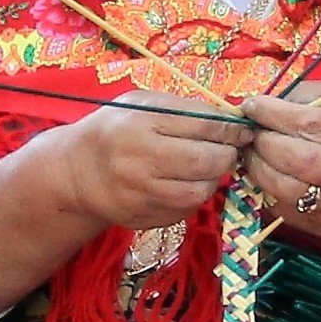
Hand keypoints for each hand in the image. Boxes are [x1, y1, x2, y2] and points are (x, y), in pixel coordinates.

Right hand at [32, 94, 249, 231]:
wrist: (77, 171)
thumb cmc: (115, 129)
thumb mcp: (141, 104)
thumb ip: (182, 108)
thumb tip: (229, 118)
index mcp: (141, 123)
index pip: (203, 125)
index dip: (231, 129)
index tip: (243, 130)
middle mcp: (140, 160)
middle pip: (206, 160)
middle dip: (228, 155)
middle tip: (230, 150)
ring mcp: (142, 193)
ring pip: (201, 190)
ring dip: (213, 178)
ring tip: (209, 167)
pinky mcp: (145, 217)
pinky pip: (186, 209)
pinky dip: (194, 195)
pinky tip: (187, 182)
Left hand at [238, 85, 320, 238]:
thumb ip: (314, 95)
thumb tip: (271, 99)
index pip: (308, 124)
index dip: (272, 113)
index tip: (252, 105)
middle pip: (295, 159)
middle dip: (263, 141)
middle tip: (252, 131)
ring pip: (284, 190)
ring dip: (258, 168)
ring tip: (254, 152)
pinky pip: (283, 210)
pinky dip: (267, 190)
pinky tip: (268, 173)